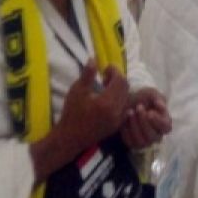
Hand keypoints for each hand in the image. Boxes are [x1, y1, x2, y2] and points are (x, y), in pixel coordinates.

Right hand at [32, 60, 128, 179]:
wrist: (70, 138)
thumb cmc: (72, 113)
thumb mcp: (77, 91)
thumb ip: (87, 74)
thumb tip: (93, 59)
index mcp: (108, 102)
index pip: (120, 80)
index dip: (115, 71)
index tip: (105, 68)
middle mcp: (117, 111)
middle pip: (126, 88)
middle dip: (118, 79)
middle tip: (105, 76)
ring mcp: (118, 119)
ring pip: (127, 98)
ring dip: (120, 89)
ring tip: (106, 87)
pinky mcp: (117, 125)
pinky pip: (125, 108)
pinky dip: (120, 100)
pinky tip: (108, 99)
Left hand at [120, 87, 171, 149]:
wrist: (126, 102)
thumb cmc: (142, 98)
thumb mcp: (152, 93)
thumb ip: (158, 98)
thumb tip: (160, 106)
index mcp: (164, 124)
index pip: (166, 127)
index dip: (158, 122)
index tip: (150, 112)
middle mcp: (156, 135)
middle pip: (153, 136)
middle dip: (143, 122)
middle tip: (138, 108)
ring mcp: (145, 141)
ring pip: (141, 141)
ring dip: (134, 126)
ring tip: (129, 112)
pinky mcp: (133, 144)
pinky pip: (130, 142)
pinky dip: (126, 131)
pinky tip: (123, 121)